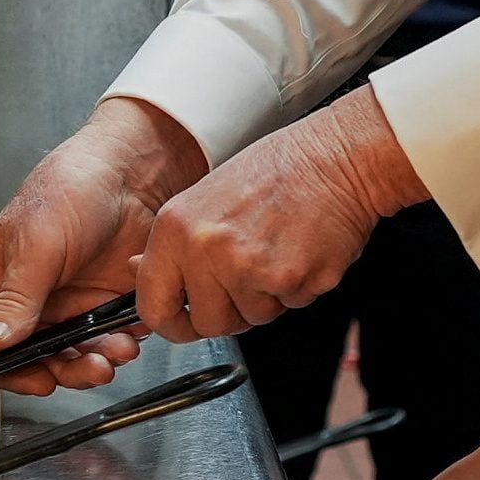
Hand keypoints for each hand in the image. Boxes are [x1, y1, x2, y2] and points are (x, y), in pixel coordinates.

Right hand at [0, 97, 204, 393]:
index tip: (41, 378)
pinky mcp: (94, 306)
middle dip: (64, 368)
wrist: (132, 173)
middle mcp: (20, 299)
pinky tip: (131, 326)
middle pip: (29, 360)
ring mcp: (60, 305)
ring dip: (95, 359)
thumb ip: (17, 297)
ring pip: (69, 356)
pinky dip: (118, 341)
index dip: (9, 369)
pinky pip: (101, 341)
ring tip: (119, 347)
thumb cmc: (73, 188)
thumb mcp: (38, 244)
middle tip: (93, 366)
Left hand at [137, 89, 426, 339]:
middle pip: (208, 323)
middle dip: (231, 311)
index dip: (172, 323)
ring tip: (278, 249)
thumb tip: (141, 274)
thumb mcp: (207, 196)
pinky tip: (301, 250)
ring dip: (268, 297)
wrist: (337, 156)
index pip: (154, 305)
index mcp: (177, 226)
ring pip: (252, 318)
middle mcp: (207, 248)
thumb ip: (177, 243)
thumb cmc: (280, 170)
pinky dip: (298, 289)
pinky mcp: (289, 280)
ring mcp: (248, 267)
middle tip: (250, 275)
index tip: (184, 321)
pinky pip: (288, 307)